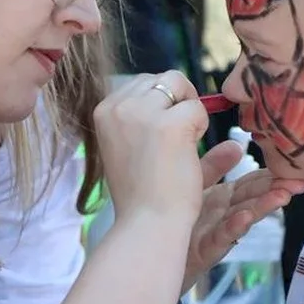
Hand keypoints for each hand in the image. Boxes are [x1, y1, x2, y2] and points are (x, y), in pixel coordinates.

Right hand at [93, 72, 207, 223]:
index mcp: (102, 110)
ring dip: (189, 112)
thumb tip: (176, 88)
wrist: (147, 224)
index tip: (159, 137)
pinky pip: (198, 108)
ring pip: (179, 86)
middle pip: (162, 79)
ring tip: (179, 146)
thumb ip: (143, 116)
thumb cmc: (142, 192)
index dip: (161, 105)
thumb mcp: (128, 145)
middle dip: (177, 102)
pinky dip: (201, 128)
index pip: (143, 84)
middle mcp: (118, 106)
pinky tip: (187, 153)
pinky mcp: (170, 124)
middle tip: (174, 141)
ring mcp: (142, 113)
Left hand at [180, 144, 303, 294]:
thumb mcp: (196, 186)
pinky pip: (221, 237)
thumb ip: (214, 166)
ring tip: (283, 196)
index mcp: (224, 197)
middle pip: (254, 198)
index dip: (272, 173)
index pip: (253, 182)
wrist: (155, 256)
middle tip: (301, 181)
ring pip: (244, 216)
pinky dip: (235, 227)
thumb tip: (237, 144)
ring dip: (264, 207)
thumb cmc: (175, 220)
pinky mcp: (204, 249)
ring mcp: (216, 231)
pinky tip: (245, 218)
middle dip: (278, 189)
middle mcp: (225, 213)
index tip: (293, 163)